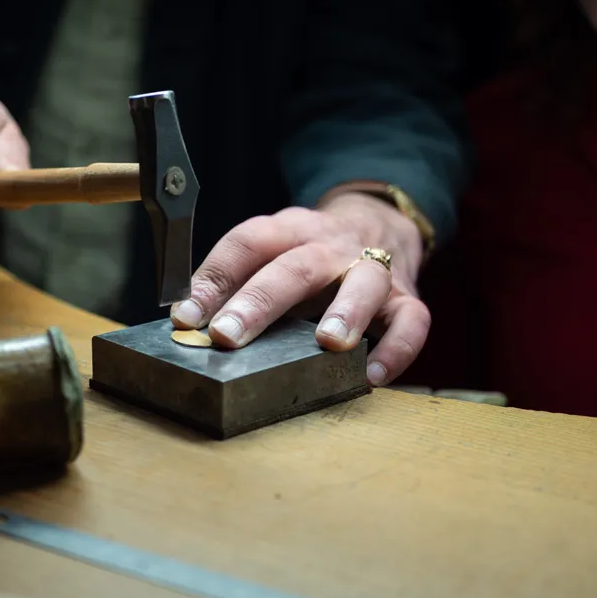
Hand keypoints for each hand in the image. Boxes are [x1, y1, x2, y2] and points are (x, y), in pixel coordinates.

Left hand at [170, 191, 428, 386]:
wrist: (379, 221)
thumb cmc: (310, 253)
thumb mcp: (273, 252)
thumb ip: (237, 282)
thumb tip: (186, 324)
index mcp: (288, 230)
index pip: (246, 243)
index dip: (212, 279)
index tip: (184, 317)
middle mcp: (329, 245)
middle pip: (295, 266)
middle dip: (259, 302)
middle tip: (227, 335)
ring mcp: (372, 267)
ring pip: (363, 281)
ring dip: (346, 311)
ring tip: (329, 344)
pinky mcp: (406, 295)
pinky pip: (412, 319)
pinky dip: (397, 347)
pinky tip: (373, 376)